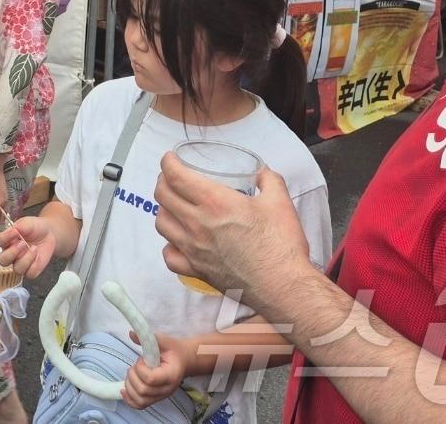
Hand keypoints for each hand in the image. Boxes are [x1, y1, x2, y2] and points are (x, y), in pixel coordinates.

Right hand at [0, 216, 57, 278]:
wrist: (49, 233)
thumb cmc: (35, 228)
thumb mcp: (28, 223)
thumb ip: (21, 226)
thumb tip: (15, 230)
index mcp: (7, 241)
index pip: (0, 241)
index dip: (6, 237)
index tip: (16, 231)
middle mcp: (11, 254)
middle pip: (2, 260)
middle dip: (12, 253)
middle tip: (23, 243)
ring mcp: (20, 263)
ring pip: (17, 269)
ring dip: (26, 259)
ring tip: (34, 248)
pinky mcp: (31, 270)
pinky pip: (30, 274)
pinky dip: (35, 265)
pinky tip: (38, 256)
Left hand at [122, 331, 188, 409]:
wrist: (184, 361)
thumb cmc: (174, 351)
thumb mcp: (164, 341)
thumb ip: (148, 337)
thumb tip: (131, 333)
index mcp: (170, 374)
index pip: (151, 379)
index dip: (140, 369)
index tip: (141, 359)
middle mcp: (166, 389)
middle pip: (143, 391)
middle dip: (132, 376)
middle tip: (135, 366)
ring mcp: (161, 396)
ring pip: (140, 400)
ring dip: (129, 387)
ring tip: (132, 375)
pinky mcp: (155, 398)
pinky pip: (140, 405)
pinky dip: (129, 399)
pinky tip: (124, 390)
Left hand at [154, 155, 311, 307]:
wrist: (283, 286)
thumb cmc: (281, 245)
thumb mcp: (280, 202)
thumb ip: (269, 180)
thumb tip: (262, 172)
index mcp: (215, 203)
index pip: (176, 177)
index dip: (168, 163)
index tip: (170, 159)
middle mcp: (197, 224)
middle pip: (163, 196)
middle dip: (163, 181)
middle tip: (172, 178)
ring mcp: (194, 249)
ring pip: (161, 224)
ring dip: (164, 210)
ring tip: (174, 206)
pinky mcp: (197, 271)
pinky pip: (170, 256)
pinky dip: (169, 245)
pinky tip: (179, 241)